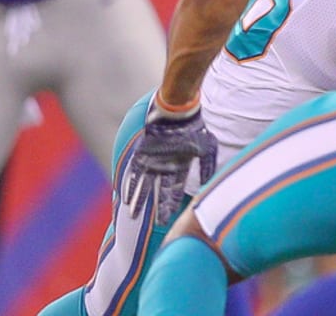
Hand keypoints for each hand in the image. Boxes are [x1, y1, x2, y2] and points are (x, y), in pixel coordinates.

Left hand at [125, 94, 217, 225]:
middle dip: (158, 207)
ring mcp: (152, 161)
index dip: (172, 204)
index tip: (170, 219)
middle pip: (160, 191)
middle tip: (157, 223)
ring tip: (132, 216)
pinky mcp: (141, 155)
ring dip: (139, 200)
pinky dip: (130, 186)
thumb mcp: (208, 149)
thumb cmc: (195, 129)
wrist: (178, 112)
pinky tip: (125, 198)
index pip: (175, 190)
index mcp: (180, 166)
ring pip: (144, 185)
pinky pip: (134, 174)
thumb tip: (210, 186)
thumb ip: (208, 168)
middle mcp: (165, 166)